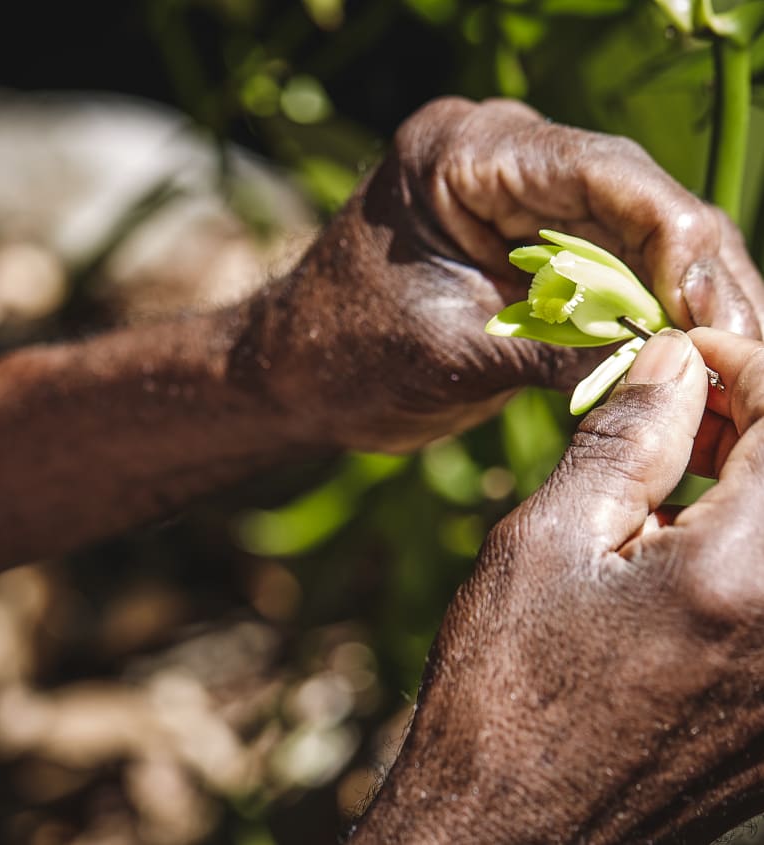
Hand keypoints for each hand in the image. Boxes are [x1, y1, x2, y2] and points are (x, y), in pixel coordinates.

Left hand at [266, 97, 763, 451]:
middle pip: (635, 205)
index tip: (720, 317)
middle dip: (697, 280)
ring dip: (682, 305)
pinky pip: (607, 278)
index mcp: (463, 152)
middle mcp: (501, 161)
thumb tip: (667, 369)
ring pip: (633, 244)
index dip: (681, 244)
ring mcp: (517, 207)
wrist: (296, 376)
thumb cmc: (344, 356)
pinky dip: (645, 322)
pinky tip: (685, 360)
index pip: (604, 175)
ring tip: (735, 365)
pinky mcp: (526, 255)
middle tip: (749, 352)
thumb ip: (556, 351)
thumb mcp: (451, 352)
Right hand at [353, 328, 763, 843]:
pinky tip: (684, 538)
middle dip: (749, 413)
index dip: (738, 362)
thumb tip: (670, 361)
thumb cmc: (507, 688)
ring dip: (749, 472)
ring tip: (672, 469)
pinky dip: (749, 533)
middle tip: (675, 405)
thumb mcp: (548, 541)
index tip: (677, 357)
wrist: (511, 831)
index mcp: (746, 574)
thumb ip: (624, 440)